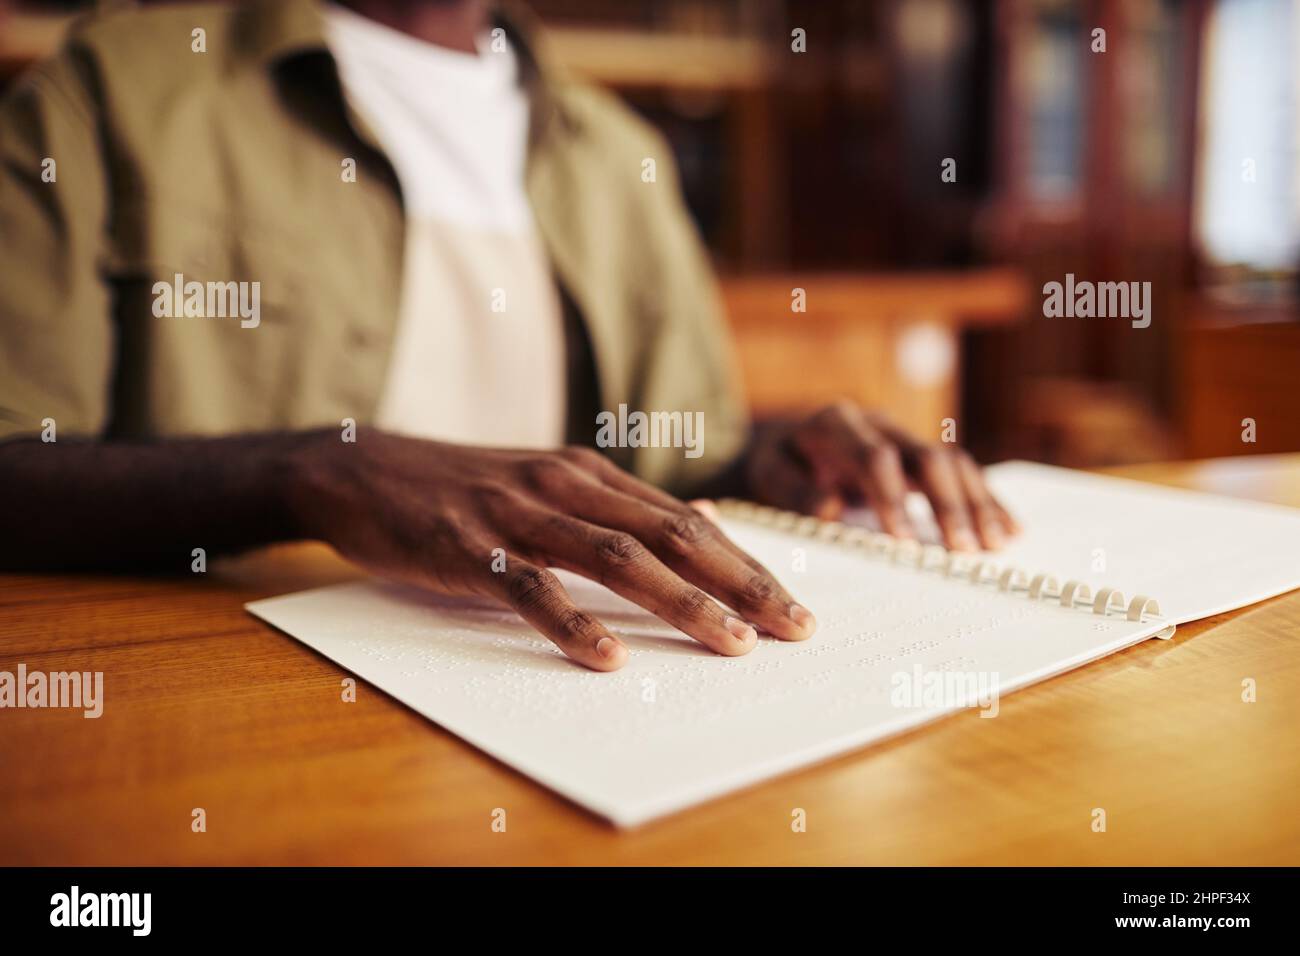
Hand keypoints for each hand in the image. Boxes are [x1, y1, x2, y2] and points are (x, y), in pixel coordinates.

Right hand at [286, 430, 815, 670]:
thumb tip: (707, 519)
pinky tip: (608, 658)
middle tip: (793, 629)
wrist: (360, 467)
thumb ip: (624, 506)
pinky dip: (572, 622)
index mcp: (590, 475)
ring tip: (732, 645)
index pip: (688, 521)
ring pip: (617, 557)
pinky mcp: (468, 546)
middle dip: (741, 584)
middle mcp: (566, 485)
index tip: (794, 605)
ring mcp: (518, 513)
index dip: (747, 564)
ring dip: (682, 603)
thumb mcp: (550, 483)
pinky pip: (529, 586)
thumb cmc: (461, 487)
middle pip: (672, 535)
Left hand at [745, 402, 1018, 550]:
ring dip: (977, 504)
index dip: (892, 499)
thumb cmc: (776, 462)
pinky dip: (986, 500)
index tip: (904, 544)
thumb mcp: (767, 472)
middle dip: (948, 505)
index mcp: (837, 424)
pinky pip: (962, 473)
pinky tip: (1010, 530)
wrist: (783, 439)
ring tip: (997, 545)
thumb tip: (831, 509)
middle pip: (926, 457)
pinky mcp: (921, 455)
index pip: (874, 457)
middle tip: (964, 551)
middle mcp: (879, 424)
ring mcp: (905, 437)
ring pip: (953, 462)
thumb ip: (793, 489)